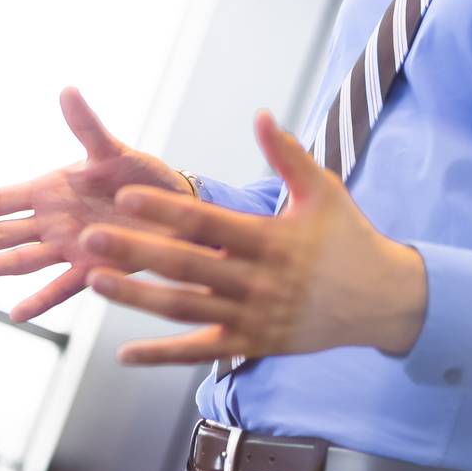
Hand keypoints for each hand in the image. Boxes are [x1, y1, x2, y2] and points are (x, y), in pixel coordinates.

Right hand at [0, 86, 193, 322]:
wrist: (178, 208)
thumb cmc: (142, 175)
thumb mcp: (112, 150)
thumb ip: (86, 126)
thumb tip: (67, 89)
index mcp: (52, 190)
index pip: (3, 199)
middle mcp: (54, 221)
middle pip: (3, 232)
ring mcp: (70, 247)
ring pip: (22, 260)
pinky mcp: (93, 269)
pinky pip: (62, 288)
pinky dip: (40, 301)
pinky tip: (16, 314)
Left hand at [76, 109, 429, 364]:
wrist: (383, 301)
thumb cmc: (349, 237)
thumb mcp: (324, 190)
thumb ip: (288, 155)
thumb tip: (261, 114)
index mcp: (271, 240)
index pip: (207, 224)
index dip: (164, 211)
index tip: (124, 197)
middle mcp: (258, 282)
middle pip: (185, 267)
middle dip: (134, 252)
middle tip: (88, 238)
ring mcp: (253, 318)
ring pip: (184, 311)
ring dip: (136, 299)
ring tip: (92, 281)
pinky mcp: (252, 345)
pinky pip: (200, 352)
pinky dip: (161, 356)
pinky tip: (123, 353)